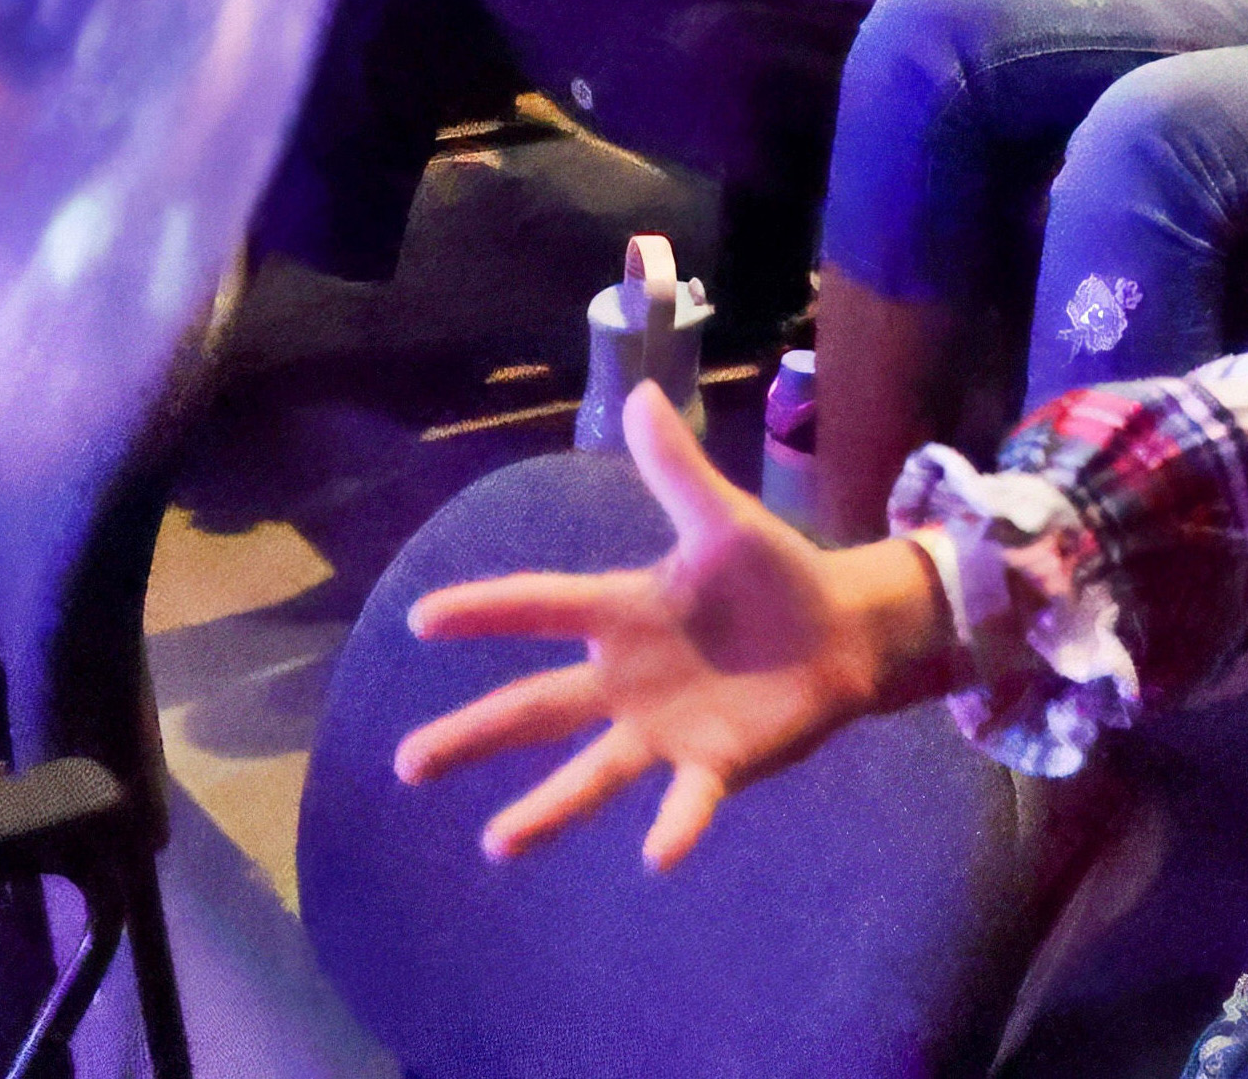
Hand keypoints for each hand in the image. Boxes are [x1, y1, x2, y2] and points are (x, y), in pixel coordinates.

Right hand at [394, 383, 954, 867]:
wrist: (841, 631)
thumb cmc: (772, 573)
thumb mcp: (723, 517)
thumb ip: (677, 467)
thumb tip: (641, 391)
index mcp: (623, 612)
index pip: (541, 605)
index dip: (485, 609)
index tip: (421, 619)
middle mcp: (627, 678)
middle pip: (536, 707)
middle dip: (473, 733)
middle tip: (406, 764)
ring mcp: (665, 728)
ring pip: (592, 772)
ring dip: (546, 809)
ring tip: (495, 844)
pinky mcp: (715, 764)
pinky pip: (688, 801)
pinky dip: (674, 827)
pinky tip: (654, 856)